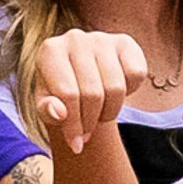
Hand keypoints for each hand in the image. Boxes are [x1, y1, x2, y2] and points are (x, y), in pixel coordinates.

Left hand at [29, 26, 150, 155]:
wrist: (79, 76)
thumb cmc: (59, 93)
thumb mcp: (46, 104)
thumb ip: (47, 110)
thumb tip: (59, 112)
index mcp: (50, 50)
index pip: (67, 94)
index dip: (74, 125)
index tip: (75, 145)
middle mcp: (74, 38)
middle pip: (93, 93)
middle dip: (91, 122)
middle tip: (87, 133)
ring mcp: (101, 38)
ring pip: (116, 87)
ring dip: (110, 112)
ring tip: (99, 115)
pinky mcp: (125, 42)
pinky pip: (136, 74)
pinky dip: (131, 91)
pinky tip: (115, 92)